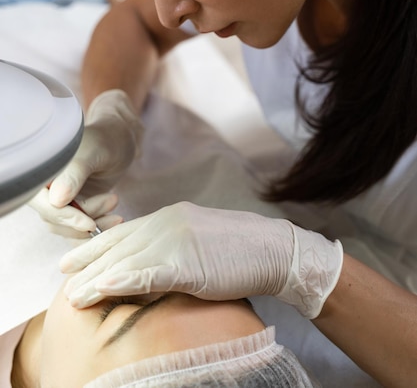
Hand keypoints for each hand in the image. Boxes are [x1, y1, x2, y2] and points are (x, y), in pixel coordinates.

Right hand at [29, 89, 143, 236]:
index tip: (89, 222)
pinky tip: (114, 218)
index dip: (64, 216)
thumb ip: (74, 173)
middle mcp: (45, 187)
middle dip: (85, 217)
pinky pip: (78, 228)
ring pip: (67, 227)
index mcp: (41, 170)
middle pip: (54, 219)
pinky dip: (97, 227)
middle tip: (112, 200)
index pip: (43, 202)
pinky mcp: (73, 208)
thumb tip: (56, 201)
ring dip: (94, 222)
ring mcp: (58, 199)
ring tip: (114, 200)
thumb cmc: (105, 139)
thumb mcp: (92, 152)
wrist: (119, 141)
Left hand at [61, 201, 342, 317]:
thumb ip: (172, 246)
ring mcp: (176, 239)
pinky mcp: (187, 261)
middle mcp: (167, 222)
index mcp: (170, 216)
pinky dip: (122, 282)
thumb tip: (149, 264)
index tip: (74, 258)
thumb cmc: (239, 249)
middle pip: (119, 244)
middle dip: (88, 263)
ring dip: (97, 278)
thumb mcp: (198, 240)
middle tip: (63, 278)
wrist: (272, 248)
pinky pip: (147, 273)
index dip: (96, 246)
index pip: (124, 231)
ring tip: (74, 294)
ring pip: (127, 260)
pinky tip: (103, 289)